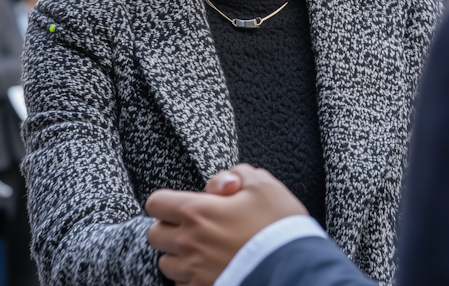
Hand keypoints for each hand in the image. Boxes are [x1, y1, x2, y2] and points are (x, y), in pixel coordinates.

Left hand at [146, 164, 307, 285]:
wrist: (294, 269)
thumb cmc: (277, 224)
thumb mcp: (262, 184)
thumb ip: (236, 174)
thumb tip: (222, 182)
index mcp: (197, 212)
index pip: (156, 203)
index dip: (167, 200)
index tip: (182, 202)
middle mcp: (189, 243)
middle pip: (155, 234)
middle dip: (169, 227)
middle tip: (194, 225)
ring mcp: (194, 273)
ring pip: (166, 264)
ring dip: (179, 255)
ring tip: (204, 248)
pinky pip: (183, 285)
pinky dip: (192, 277)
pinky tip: (213, 267)